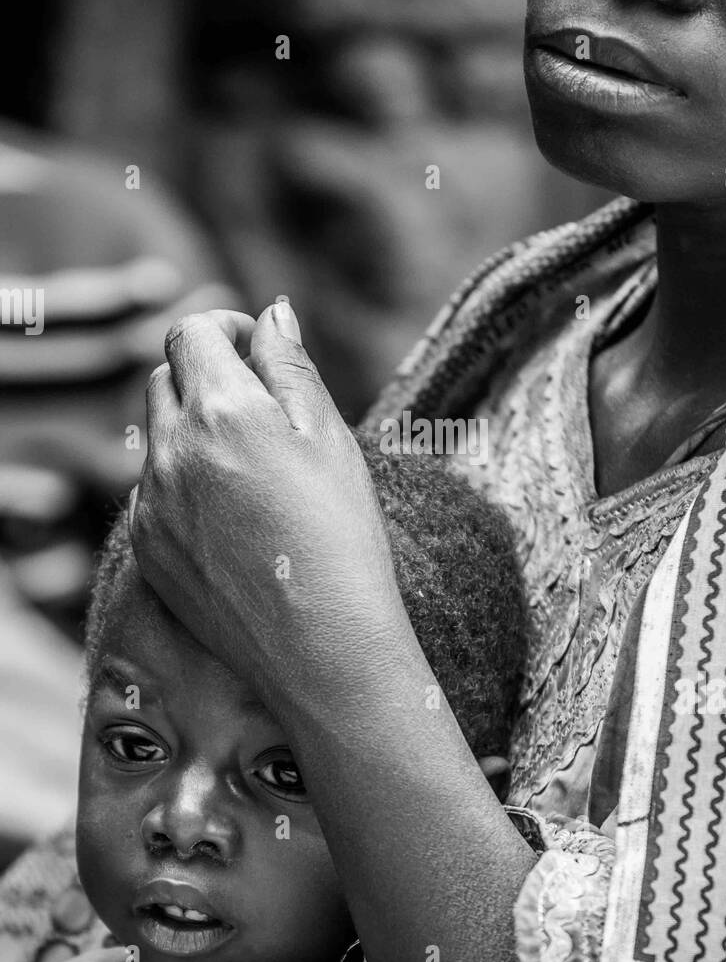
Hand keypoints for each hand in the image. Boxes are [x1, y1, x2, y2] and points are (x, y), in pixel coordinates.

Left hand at [128, 302, 403, 714]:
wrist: (321, 647)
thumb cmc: (342, 536)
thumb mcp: (330, 437)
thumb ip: (291, 365)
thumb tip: (272, 313)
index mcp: (221, 410)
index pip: (190, 332)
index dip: (224, 329)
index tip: (256, 351)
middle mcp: (171, 450)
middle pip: (165, 379)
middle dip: (205, 376)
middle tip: (261, 409)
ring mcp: (151, 502)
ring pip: (156, 438)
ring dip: (194, 432)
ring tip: (255, 474)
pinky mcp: (148, 548)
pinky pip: (152, 493)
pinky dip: (182, 486)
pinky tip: (235, 519)